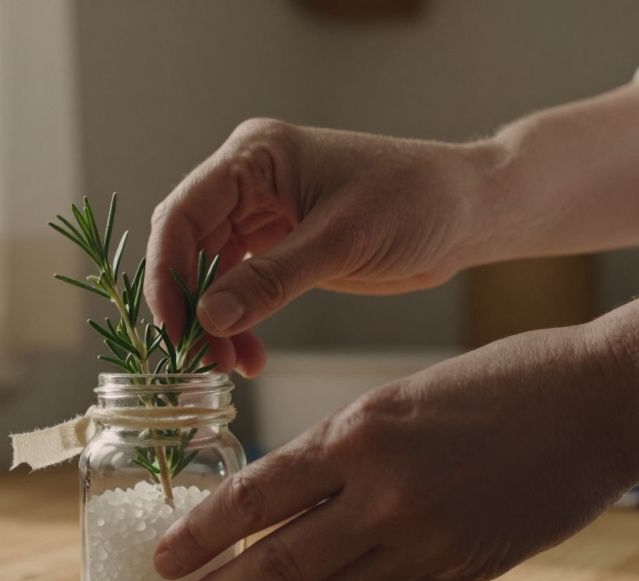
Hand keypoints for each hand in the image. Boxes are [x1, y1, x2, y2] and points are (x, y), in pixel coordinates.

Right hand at [146, 118, 491, 376]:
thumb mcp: (342, 241)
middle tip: (203, 359)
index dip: (168, 274)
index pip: (182, 215)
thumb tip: (208, 317)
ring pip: (209, 274)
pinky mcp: (278, 245)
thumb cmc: (417, 202)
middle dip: (191, 306)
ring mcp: (260, 213)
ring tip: (231, 366)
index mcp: (255, 156)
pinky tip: (249, 355)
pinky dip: (238, 323)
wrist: (469, 212)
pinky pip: (238, 288)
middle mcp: (248, 180)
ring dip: (213, 322)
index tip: (177, 329)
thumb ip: (272, 279)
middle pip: (187, 247)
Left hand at [152, 324, 638, 580]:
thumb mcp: (395, 398)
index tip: (167, 556)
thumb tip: (280, 503)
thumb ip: (338, 454)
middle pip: (280, 559)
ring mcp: (427, 540)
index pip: (254, 498)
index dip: (202, 534)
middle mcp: (386, 495)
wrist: (600, 405)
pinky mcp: (462, 569)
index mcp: (359, 434)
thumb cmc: (497, 382)